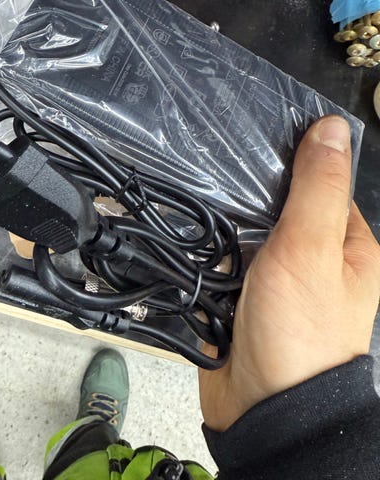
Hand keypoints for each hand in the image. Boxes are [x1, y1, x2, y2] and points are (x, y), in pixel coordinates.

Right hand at [199, 116, 379, 431]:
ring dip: (228, 221)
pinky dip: (212, 247)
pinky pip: (225, 257)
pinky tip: (193, 231)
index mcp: (348, 246)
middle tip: (220, 167)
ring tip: (201, 195)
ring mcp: (277, 278)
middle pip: (280, 205)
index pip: (322, 183)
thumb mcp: (313, 249)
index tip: (261, 137)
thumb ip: (318, 188)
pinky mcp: (244, 295)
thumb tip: (329, 129)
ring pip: (248, 230)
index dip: (295, 160)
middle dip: (252, 193)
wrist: (264, 411)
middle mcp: (315, 260)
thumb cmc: (303, 336)